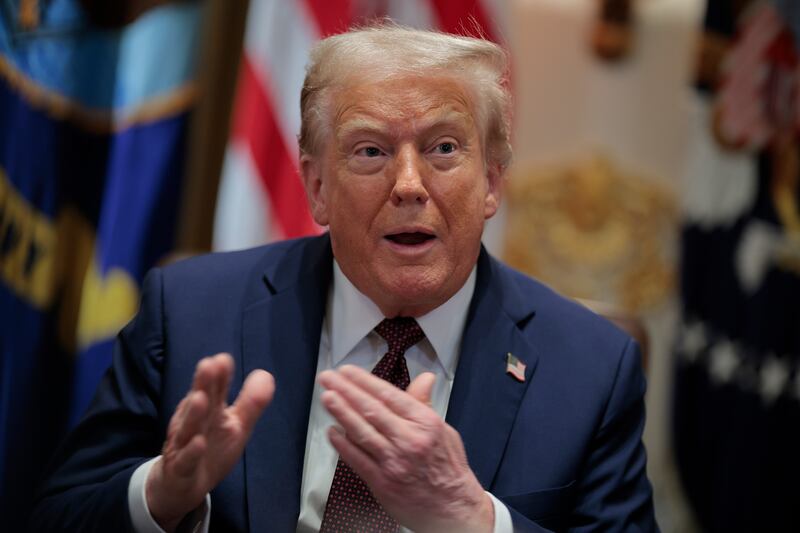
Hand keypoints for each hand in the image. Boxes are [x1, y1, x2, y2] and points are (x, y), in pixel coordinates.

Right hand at [146, 353, 273, 531]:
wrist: (182, 485)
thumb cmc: (211, 448)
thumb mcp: (236, 425)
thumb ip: (251, 402)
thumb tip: (266, 374)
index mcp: (209, 410)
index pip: (214, 389)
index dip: (218, 375)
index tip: (223, 359)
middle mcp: (194, 423)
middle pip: (198, 401)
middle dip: (203, 384)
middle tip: (208, 364)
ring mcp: (184, 445)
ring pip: (188, 428)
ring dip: (194, 413)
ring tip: (201, 397)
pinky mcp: (180, 469)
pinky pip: (185, 460)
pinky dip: (191, 452)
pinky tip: (199, 443)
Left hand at [318, 365, 493, 532]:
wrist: (453, 509)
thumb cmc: (448, 469)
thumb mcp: (443, 430)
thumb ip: (425, 405)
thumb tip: (424, 378)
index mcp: (425, 423)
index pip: (389, 395)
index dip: (364, 381)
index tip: (347, 371)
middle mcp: (409, 440)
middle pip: (371, 409)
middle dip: (346, 391)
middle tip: (328, 378)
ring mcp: (394, 462)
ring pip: (361, 432)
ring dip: (340, 412)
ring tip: (327, 397)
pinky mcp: (382, 482)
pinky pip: (357, 459)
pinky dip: (343, 444)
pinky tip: (332, 432)